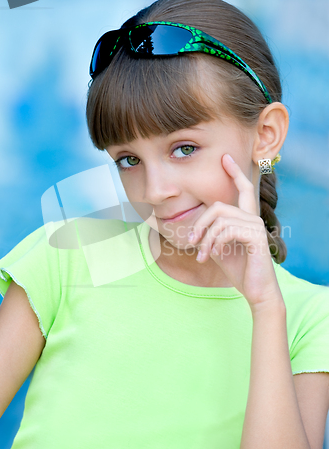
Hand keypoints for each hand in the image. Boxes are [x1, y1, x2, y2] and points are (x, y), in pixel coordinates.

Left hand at [188, 153, 282, 310]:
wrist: (255, 291)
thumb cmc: (238, 269)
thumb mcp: (218, 248)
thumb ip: (210, 234)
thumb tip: (193, 229)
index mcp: (246, 218)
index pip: (243, 189)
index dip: (234, 172)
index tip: (225, 158)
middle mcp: (253, 217)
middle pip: (219, 206)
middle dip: (200, 223)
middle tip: (192, 241)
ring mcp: (256, 225)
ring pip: (219, 220)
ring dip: (206, 240)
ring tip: (202, 256)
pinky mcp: (256, 236)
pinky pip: (226, 231)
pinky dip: (214, 244)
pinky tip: (214, 256)